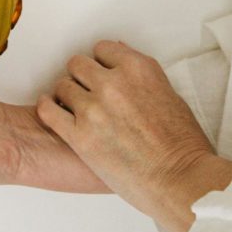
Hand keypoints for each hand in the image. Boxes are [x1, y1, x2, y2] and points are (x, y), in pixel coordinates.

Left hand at [37, 41, 231, 231]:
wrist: (181, 181)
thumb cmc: (182, 146)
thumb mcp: (170, 96)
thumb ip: (141, 75)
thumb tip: (120, 55)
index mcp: (139, 70)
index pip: (102, 49)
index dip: (101, 64)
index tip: (101, 75)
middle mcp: (114, 84)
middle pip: (77, 64)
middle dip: (82, 78)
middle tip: (88, 94)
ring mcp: (95, 109)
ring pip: (62, 86)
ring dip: (68, 97)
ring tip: (77, 111)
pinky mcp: (80, 135)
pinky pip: (48, 111)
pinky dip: (48, 110)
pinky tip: (54, 113)